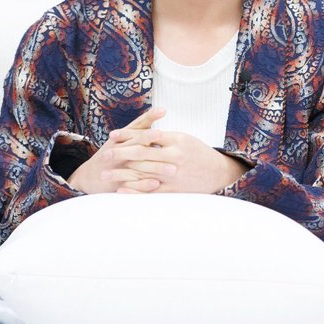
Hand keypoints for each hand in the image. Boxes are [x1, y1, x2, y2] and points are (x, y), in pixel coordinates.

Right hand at [67, 107, 168, 193]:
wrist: (89, 176)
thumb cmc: (111, 154)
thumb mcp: (122, 138)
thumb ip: (141, 126)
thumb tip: (162, 110)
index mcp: (121, 138)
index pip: (137, 125)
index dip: (148, 117)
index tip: (162, 110)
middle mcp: (119, 150)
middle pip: (135, 143)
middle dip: (148, 138)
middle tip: (162, 134)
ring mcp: (118, 167)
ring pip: (137, 165)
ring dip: (154, 167)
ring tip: (172, 168)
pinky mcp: (118, 183)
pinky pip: (132, 184)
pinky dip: (143, 185)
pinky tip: (156, 184)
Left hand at [106, 129, 249, 193]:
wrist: (218, 172)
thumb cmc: (198, 153)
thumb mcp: (184, 138)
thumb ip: (163, 136)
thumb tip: (142, 132)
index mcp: (176, 140)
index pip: (146, 135)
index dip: (127, 135)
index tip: (112, 135)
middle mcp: (174, 156)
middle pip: (141, 153)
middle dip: (120, 153)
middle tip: (105, 154)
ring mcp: (174, 174)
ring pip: (143, 173)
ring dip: (122, 174)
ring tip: (105, 174)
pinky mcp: (174, 190)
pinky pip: (151, 191)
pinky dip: (135, 191)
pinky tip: (121, 190)